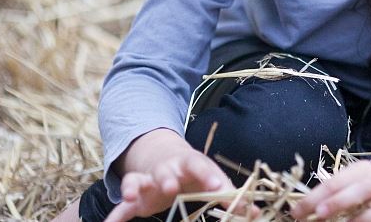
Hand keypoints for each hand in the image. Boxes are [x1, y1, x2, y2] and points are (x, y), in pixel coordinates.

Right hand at [106, 130, 258, 221]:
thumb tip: (256, 213)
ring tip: (133, 197)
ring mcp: (147, 180)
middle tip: (171, 187)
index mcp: (189, 163)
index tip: (219, 187)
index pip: (201, 165)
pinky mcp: (135, 196)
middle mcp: (166, 169)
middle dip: (168, 178)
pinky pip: (122, 204)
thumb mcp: (212, 180)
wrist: (162, 156)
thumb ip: (230, 197)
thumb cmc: (193, 173)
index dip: (210, 175)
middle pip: (165, 171)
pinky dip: (115, 214)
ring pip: (138, 180)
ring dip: (136, 187)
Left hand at [290, 160, 370, 221]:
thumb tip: (298, 211)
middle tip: (319, 213)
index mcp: (362, 170)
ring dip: (361, 220)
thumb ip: (329, 194)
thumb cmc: (365, 188)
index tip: (296, 212)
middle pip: (359, 190)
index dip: (314, 197)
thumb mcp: (350, 183)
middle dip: (338, 202)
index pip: (334, 182)